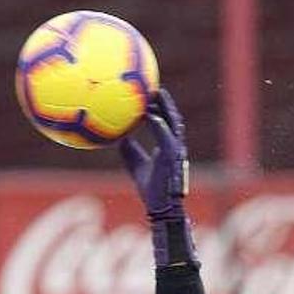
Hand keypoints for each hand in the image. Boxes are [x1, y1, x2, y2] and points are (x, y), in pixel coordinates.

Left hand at [120, 88, 188, 220]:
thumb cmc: (150, 189)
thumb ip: (130, 150)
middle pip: (172, 117)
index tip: (149, 94)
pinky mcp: (173, 157)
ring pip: (174, 123)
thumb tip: (118, 136)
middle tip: (154, 87)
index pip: (165, 122)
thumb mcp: (135, 165)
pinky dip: (159, 125)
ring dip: (166, 107)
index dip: (159, 108)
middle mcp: (174, 145)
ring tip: (156, 93)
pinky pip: (167, 137)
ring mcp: (176, 150)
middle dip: (165, 102)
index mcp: (167, 146)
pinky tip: (148, 115)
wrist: (161, 206)